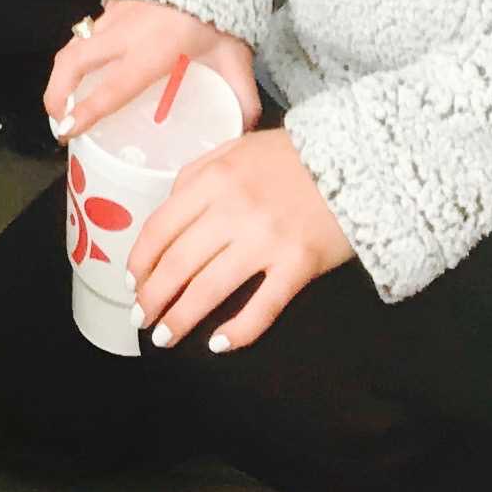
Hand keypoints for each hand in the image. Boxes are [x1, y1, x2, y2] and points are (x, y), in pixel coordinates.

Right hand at [46, 0, 259, 145]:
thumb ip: (242, 95)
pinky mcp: (114, 2)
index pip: (113, 87)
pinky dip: (79, 52)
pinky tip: (89, 70)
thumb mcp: (235, 57)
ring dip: (62, 74)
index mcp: (155, 50)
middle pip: (74, 62)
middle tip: (58, 120)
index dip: (87, 111)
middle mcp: (127, 32)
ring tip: (63, 100)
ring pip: (74, 44)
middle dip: (56, 94)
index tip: (68, 130)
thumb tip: (244, 128)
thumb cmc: (221, 9)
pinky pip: (88, 31)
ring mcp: (116, 14)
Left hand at [127, 127, 353, 352]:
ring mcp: (266, 240)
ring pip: (209, 289)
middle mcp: (233, 210)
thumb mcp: (237, 148)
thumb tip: (168, 208)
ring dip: (181, 319)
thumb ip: (198, 174)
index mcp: (214, 179)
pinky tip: (219, 344)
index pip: (161, 227)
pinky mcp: (298, 265)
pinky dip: (237, 331)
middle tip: (142, 318)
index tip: (132, 282)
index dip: (140, 261)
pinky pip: (261, 308)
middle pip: (178, 264)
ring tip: (165, 337)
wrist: (358, 160)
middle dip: (153, 297)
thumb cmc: (293, 155)